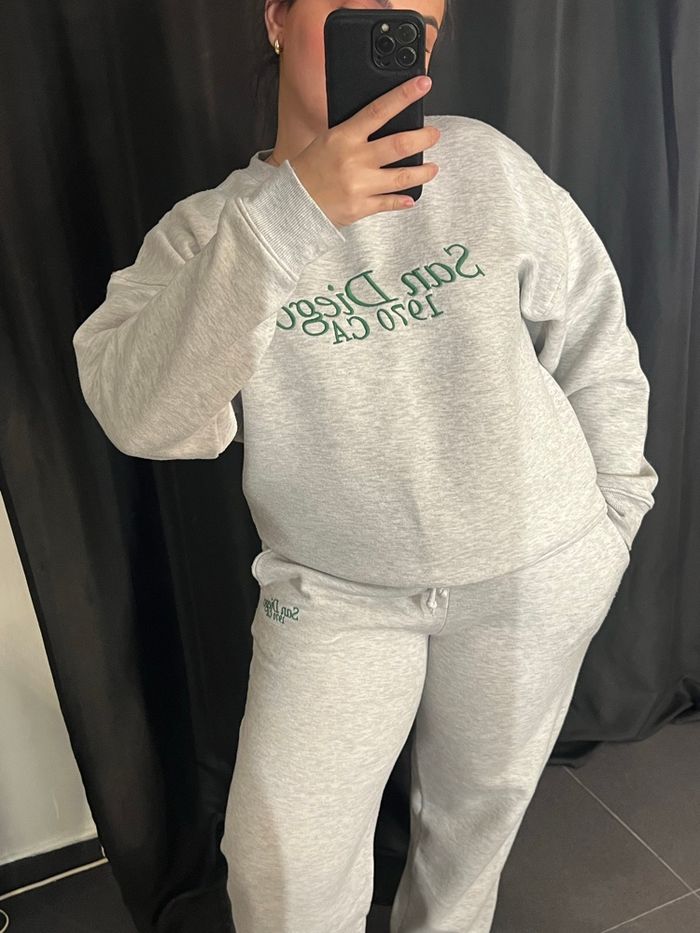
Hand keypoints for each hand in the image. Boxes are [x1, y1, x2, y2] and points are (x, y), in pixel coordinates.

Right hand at [289, 75, 439, 226]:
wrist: (292, 202)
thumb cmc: (310, 168)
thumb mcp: (327, 140)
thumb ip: (354, 131)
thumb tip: (382, 121)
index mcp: (344, 137)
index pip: (379, 110)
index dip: (404, 95)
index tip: (423, 84)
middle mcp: (354, 160)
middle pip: (399, 144)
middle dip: (423, 138)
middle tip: (434, 135)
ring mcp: (359, 185)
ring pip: (401, 177)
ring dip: (422, 172)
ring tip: (432, 168)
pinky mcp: (360, 208)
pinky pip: (389, 203)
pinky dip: (403, 201)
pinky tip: (411, 198)